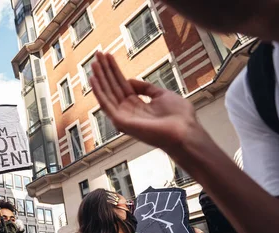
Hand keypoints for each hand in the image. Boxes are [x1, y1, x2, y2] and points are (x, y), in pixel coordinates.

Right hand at [90, 52, 205, 153]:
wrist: (184, 131)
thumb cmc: (179, 117)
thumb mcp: (162, 95)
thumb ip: (145, 88)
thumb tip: (129, 80)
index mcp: (137, 105)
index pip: (121, 84)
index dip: (114, 70)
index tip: (108, 56)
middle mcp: (127, 111)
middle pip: (112, 87)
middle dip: (105, 70)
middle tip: (97, 54)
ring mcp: (123, 117)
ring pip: (107, 94)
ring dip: (99, 77)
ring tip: (94, 62)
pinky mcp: (121, 121)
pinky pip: (106, 104)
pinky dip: (98, 91)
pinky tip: (94, 79)